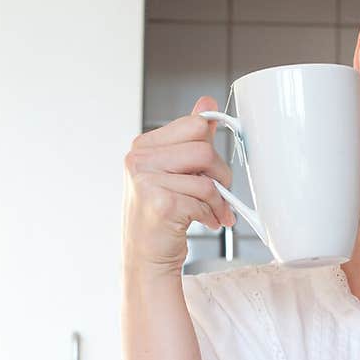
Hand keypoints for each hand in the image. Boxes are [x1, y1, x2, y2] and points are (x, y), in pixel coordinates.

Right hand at [123, 95, 234, 274]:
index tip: (213, 167)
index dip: (212, 146)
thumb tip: (207, 102)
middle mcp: (139, 159)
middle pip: (204, 149)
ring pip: (207, 177)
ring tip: (213, 212)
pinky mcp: (160, 203)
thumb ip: (190, 138)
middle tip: (219, 194)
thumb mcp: (173, 171)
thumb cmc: (161, 215)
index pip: (194, 125)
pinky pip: (203, 200)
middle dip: (220, 175)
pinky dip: (211, 214)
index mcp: (143, 146)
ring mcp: (146, 181)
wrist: (146, 257)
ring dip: (218, 200)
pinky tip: (203, 221)